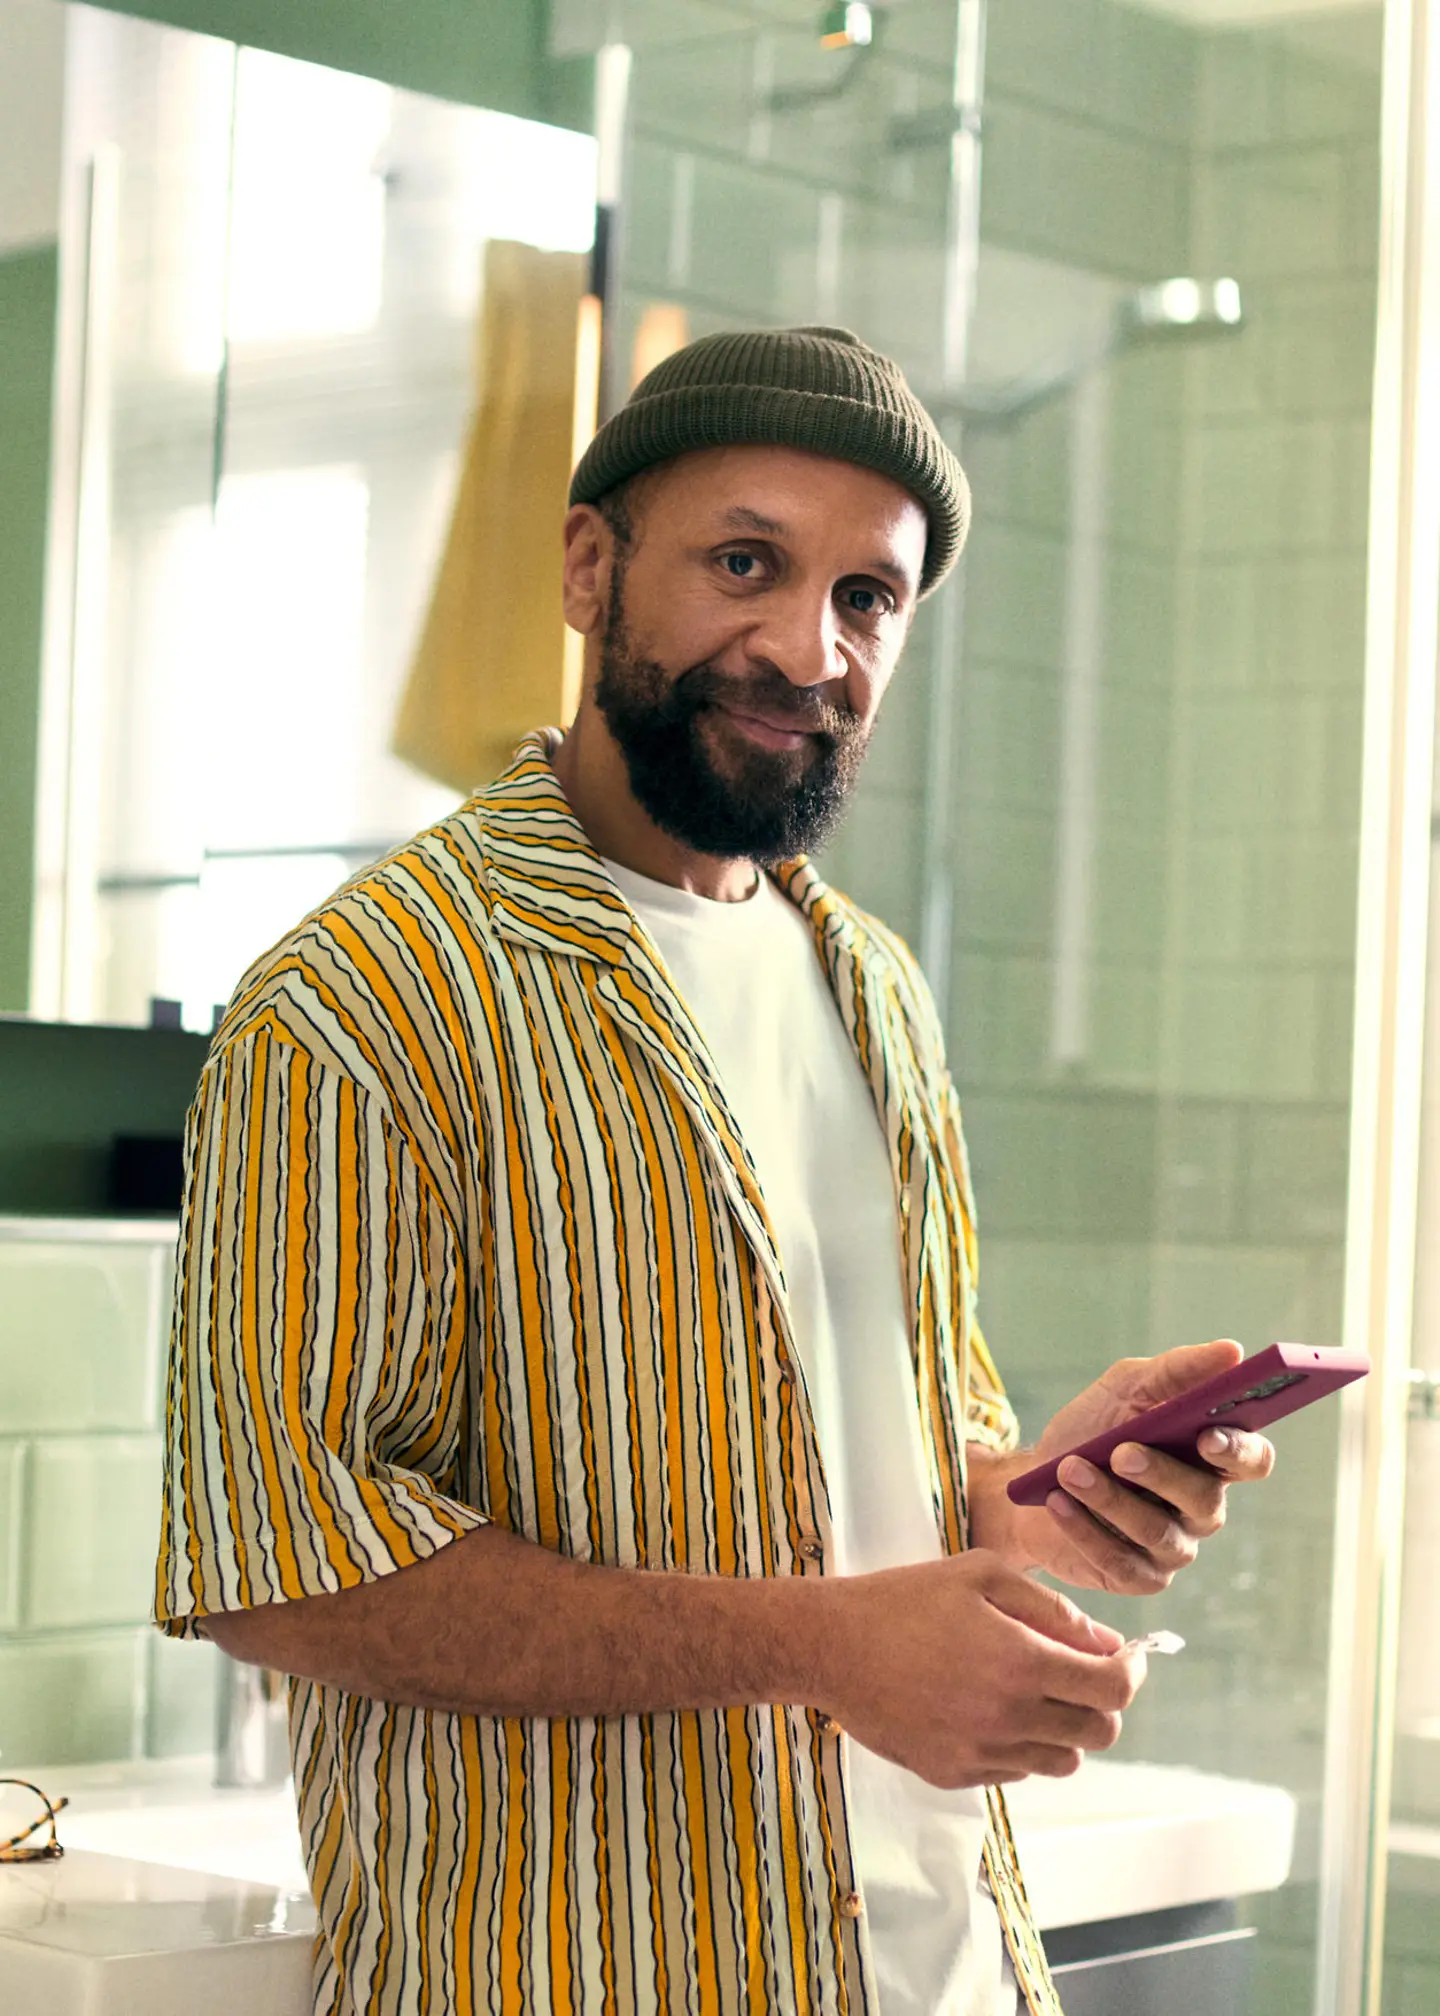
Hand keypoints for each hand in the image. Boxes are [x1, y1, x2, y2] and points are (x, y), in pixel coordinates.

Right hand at [814, 1550, 1146, 1788]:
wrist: (831, 1646)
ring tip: (1030, 1689)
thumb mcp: (981, 1575)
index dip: (1131, 1673)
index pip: (1112, 1690)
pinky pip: (1016, 1771)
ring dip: (1063, 1727)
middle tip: (1079, 1672)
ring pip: (1062, 1760)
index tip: (1126, 1658)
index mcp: (1020, 1662)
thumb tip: (1106, 1642)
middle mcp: (1007, 1718)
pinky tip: (988, 1706)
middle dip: (1101, 1701)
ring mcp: (980, 1753)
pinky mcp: (954, 1775)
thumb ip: (1052, 1608)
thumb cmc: (905, 1599)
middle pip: (1098, 1733)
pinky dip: (1020, 1744)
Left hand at [969, 1340, 1276, 1595]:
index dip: (1238, 1451)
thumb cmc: (1090, 1430)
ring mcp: (1172, 1547)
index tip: (1207, 1433)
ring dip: (1109, 1499)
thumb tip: (1232, 1351)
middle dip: (1161, 1475)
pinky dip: (1085, 1530)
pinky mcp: (1137, 1577)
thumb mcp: (1126, 1388)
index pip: (1253, 1460)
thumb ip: (1178, 1371)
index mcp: (1211, 1459)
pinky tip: (1058, 1503)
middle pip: (1205, 1500)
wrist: (1032, 1477)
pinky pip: (1121, 1562)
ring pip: (1157, 1532)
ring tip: (1069, 1470)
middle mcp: (1201, 1508)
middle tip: (1120, 1451)